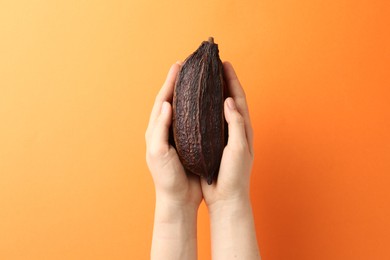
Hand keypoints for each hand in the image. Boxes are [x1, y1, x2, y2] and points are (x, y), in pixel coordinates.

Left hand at [145, 62, 201, 208]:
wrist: (178, 198)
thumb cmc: (166, 178)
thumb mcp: (158, 153)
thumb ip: (160, 129)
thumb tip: (166, 105)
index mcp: (156, 130)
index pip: (163, 100)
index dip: (170, 82)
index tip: (178, 65)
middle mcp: (167, 129)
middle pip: (173, 100)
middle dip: (180, 82)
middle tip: (190, 66)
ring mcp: (179, 135)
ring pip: (184, 109)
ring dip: (190, 93)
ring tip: (199, 79)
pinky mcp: (190, 143)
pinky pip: (195, 121)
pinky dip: (199, 109)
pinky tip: (208, 103)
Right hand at [201, 61, 253, 210]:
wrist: (227, 197)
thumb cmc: (235, 175)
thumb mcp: (238, 148)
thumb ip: (236, 124)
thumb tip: (228, 100)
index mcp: (243, 128)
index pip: (238, 97)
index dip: (232, 79)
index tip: (224, 63)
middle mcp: (234, 129)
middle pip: (228, 99)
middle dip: (221, 82)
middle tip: (211, 67)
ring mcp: (223, 136)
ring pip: (217, 110)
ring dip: (211, 94)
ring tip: (201, 82)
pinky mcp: (212, 144)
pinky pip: (208, 122)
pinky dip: (202, 110)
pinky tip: (192, 107)